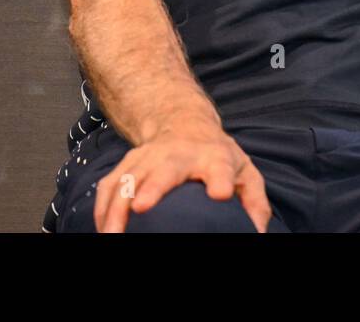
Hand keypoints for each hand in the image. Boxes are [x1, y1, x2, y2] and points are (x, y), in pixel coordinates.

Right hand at [92, 111, 272, 232]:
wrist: (185, 125)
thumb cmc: (218, 158)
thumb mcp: (245, 173)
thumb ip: (255, 202)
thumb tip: (257, 233)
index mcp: (214, 157)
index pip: (220, 166)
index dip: (220, 178)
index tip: (220, 193)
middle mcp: (179, 154)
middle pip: (165, 168)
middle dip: (153, 186)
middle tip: (142, 206)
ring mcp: (149, 156)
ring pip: (129, 178)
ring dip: (117, 205)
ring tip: (112, 234)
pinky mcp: (128, 164)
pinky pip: (110, 185)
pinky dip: (102, 208)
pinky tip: (102, 229)